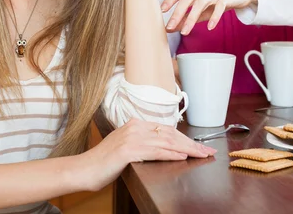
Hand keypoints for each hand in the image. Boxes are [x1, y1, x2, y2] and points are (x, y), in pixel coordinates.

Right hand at [80, 118, 215, 191]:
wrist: (85, 169)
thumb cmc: (105, 162)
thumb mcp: (126, 147)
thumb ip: (143, 143)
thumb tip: (166, 148)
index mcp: (135, 123)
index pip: (166, 130)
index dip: (185, 138)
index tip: (200, 146)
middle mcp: (135, 126)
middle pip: (170, 134)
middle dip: (192, 143)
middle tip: (208, 151)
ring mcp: (132, 137)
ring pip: (166, 142)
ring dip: (187, 149)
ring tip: (202, 155)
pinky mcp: (129, 150)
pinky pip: (156, 151)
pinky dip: (171, 153)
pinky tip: (183, 156)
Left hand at [161, 0, 257, 34]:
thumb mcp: (202, 9)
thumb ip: (188, 17)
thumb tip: (172, 28)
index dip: (169, 0)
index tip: (161, 11)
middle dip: (177, 13)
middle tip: (170, 27)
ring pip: (201, 3)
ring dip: (191, 18)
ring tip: (185, 32)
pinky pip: (219, 7)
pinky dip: (214, 17)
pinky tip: (210, 27)